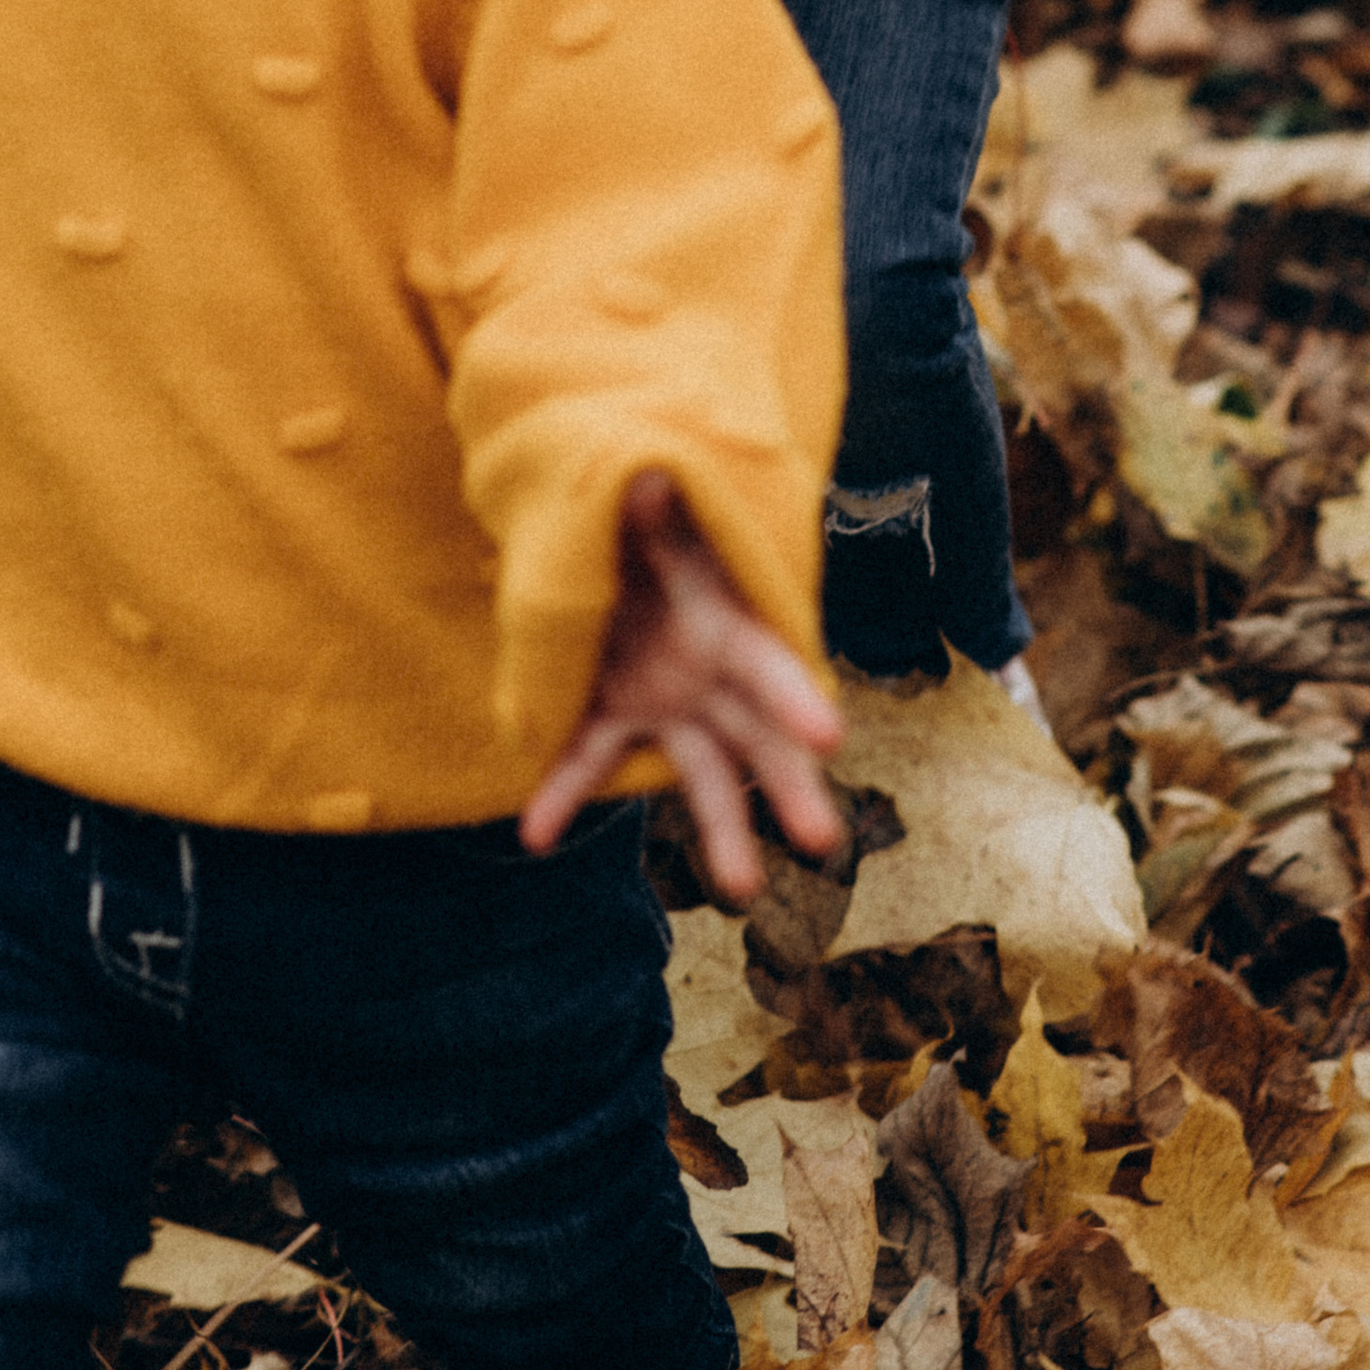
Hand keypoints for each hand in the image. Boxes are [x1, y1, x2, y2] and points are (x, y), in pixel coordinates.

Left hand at [518, 470, 844, 902]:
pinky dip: (564, 794)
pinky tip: (537, 833)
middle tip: (822, 838)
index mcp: (730, 627)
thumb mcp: (650, 510)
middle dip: (791, 787)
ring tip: (742, 889)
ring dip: (723, 832)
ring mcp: (667, 706)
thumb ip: (650, 510)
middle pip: (762, 740)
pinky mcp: (615, 716)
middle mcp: (712, 679)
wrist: (611, 540)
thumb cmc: (648, 521)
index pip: (772, 667)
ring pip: (704, 776)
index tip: (832, 735)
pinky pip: (591, 760)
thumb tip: (647, 480)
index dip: (797, 698)